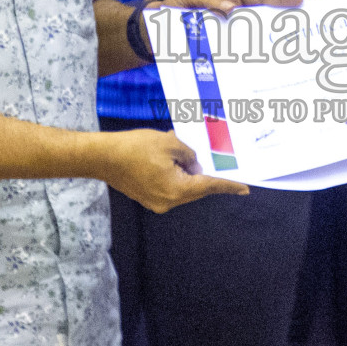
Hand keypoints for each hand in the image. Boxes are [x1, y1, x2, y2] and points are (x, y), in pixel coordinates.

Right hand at [97, 128, 248, 212]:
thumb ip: (189, 154)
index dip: (228, 185)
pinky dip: (173, 173)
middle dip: (202, 172)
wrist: (101, 157)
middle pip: (195, 187)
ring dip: (186, 171)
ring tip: (180, 151)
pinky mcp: (147, 197)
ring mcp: (156, 201)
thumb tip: (194, 164)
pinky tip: (169, 157)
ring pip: (181, 186)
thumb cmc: (134, 148)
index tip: (245, 188)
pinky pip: (168, 185)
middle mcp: (168, 201)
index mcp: (177, 190)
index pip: (209, 186)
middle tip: (211, 157)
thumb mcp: (170, 143)